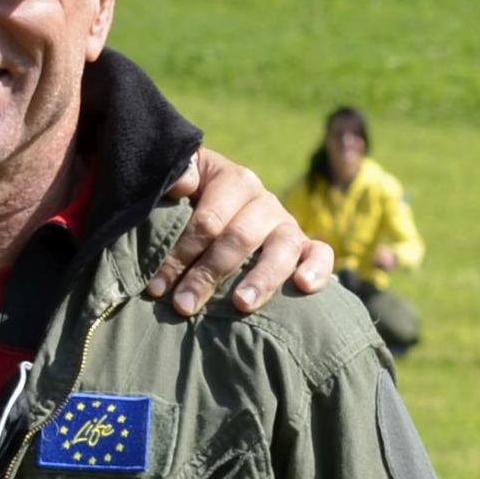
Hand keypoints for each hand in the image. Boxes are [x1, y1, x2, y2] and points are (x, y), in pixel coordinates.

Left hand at [152, 150, 339, 318]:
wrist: (226, 206)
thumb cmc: (194, 200)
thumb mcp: (183, 179)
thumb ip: (178, 172)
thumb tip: (183, 183)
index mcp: (235, 181)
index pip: (209, 220)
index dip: (181, 254)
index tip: (158, 288)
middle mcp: (265, 202)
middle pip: (240, 238)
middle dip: (207, 275)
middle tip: (183, 306)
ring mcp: (287, 225)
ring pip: (282, 248)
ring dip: (261, 279)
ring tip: (241, 305)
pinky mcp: (305, 247)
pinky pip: (321, 254)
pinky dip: (317, 269)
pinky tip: (303, 286)